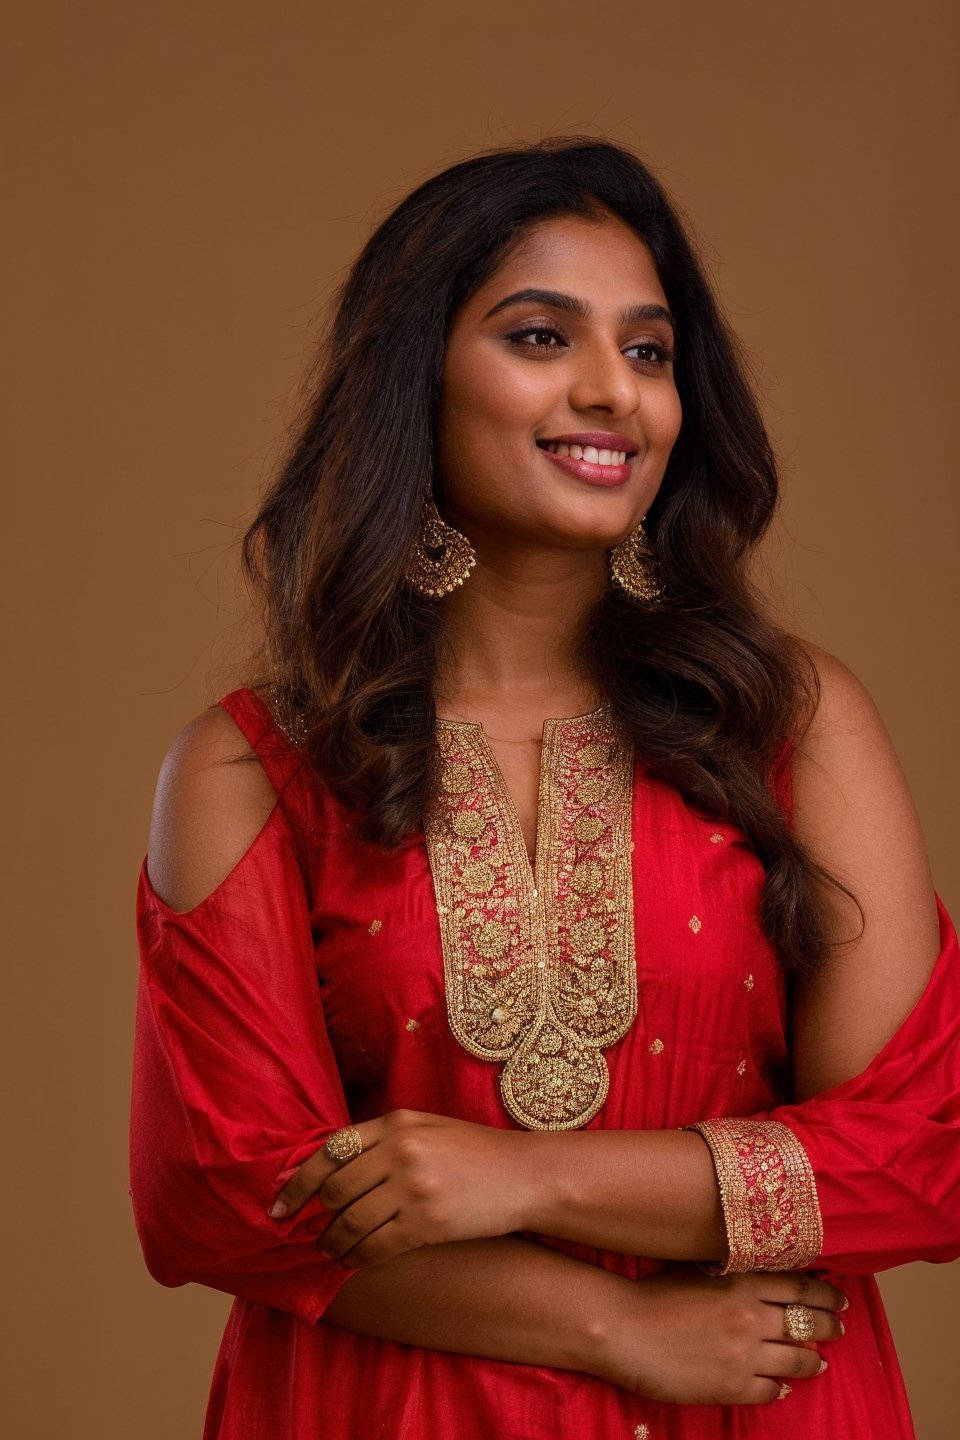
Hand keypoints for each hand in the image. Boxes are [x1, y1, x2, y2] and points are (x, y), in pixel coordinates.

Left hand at [269, 1110, 529, 1265]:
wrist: (523, 1175)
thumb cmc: (473, 1151)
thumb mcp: (427, 1126)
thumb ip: (382, 1138)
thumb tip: (330, 1163)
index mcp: (396, 1123)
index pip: (330, 1150)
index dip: (298, 1180)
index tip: (279, 1202)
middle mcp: (400, 1152)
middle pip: (335, 1190)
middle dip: (314, 1216)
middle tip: (306, 1232)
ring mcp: (413, 1188)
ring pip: (350, 1222)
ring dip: (332, 1242)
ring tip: (328, 1250)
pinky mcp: (426, 1224)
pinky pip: (375, 1247)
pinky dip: (356, 1258)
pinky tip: (352, 1262)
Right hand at [590, 1268, 845, 1404]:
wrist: (623, 1329)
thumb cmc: (653, 1293)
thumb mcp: (699, 1270)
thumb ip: (734, 1274)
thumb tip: (763, 1279)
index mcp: (743, 1283)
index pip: (799, 1288)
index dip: (824, 1295)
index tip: (839, 1298)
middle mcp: (751, 1317)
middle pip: (805, 1322)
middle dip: (828, 1325)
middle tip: (840, 1327)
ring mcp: (744, 1355)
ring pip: (795, 1359)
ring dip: (811, 1359)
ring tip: (819, 1361)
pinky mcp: (732, 1386)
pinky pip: (770, 1390)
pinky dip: (780, 1388)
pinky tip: (782, 1387)